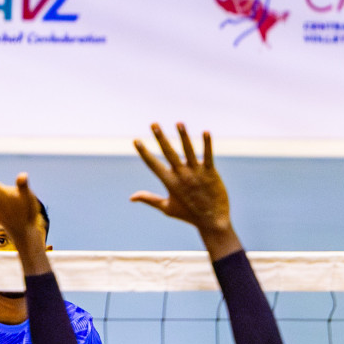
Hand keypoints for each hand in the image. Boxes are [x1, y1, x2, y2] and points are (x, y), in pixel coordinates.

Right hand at [131, 124, 239, 257]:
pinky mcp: (211, 173)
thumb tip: (131, 197)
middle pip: (169, 153)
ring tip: (178, 123)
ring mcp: (197, 173)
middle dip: (160, 138)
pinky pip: (208, 155)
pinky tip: (206, 132)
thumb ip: (149, 199)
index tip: (136, 141)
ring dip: (183, 136)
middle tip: (154, 124)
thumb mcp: (166, 208)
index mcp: (170, 183)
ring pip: (188, 150)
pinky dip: (207, 144)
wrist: (212, 221)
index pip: (153, 164)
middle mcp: (182, 176)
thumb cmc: (189, 214)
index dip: (144, 152)